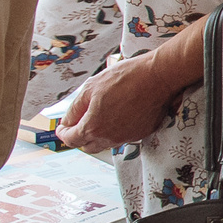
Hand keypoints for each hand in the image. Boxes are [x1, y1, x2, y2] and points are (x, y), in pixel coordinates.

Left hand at [60, 51, 189, 151]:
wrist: (158, 76)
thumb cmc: (126, 78)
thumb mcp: (90, 87)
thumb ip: (75, 108)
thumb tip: (68, 121)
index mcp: (93, 127)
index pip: (71, 140)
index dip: (63, 133)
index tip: (63, 127)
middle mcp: (109, 137)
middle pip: (87, 146)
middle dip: (80, 136)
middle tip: (80, 123)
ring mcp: (127, 137)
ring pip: (106, 143)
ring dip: (99, 134)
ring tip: (101, 116)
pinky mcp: (142, 133)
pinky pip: (123, 136)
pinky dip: (117, 130)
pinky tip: (120, 114)